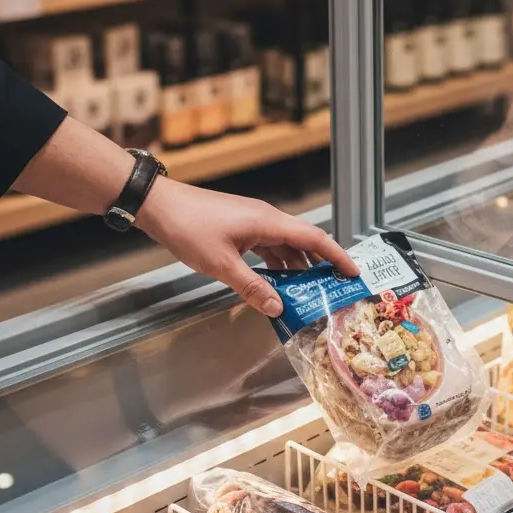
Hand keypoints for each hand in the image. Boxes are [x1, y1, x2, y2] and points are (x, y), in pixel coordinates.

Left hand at [136, 177, 358, 316]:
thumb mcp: (221, 264)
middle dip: (321, 266)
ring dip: (296, 268)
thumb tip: (277, 307)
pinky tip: (275, 282)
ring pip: (286, 246)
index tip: (353, 273)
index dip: (338, 256)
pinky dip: (276, 265)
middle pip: (304, 242)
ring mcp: (254, 222)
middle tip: (332, 290)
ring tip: (305, 293)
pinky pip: (269, 247)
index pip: (315, 238)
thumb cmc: (188, 226)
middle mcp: (266, 219)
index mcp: (268, 222)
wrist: (159, 206)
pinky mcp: (241, 227)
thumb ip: (251, 287)